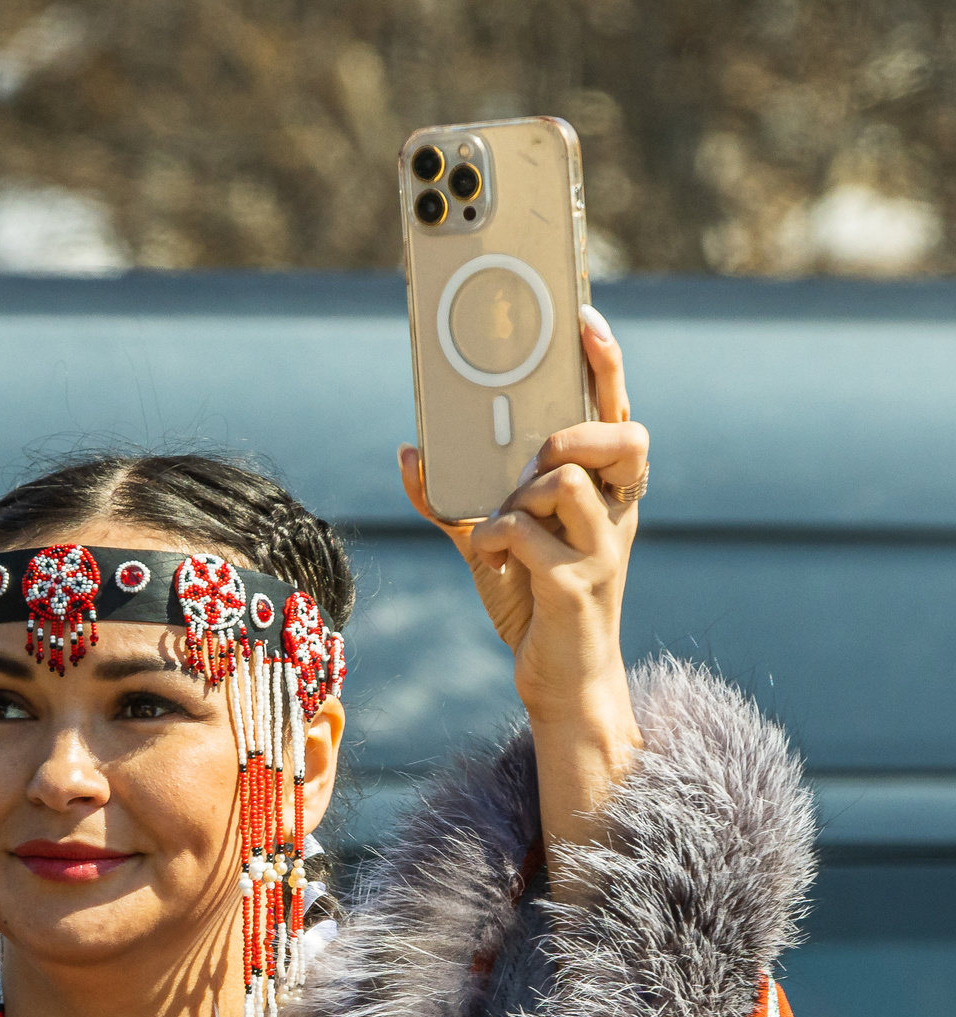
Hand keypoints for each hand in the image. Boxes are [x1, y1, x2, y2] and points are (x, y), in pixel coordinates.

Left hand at [397, 305, 647, 877]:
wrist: (557, 680)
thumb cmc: (532, 602)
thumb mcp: (488, 541)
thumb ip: (452, 498)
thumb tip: (409, 453)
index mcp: (606, 494)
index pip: (620, 415)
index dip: (606, 366)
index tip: (582, 318)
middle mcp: (617, 514)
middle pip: (625, 437)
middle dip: (575, 430)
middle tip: (539, 448)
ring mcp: (603, 548)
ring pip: (564, 480)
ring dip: (519, 495)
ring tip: (503, 525)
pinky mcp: (576, 584)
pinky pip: (521, 533)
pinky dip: (491, 539)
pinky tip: (489, 557)